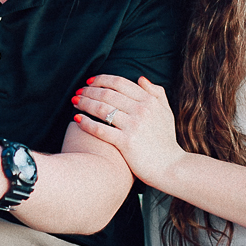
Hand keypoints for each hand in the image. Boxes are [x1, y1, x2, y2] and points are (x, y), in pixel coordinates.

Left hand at [72, 74, 182, 189]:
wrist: (170, 167)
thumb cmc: (166, 141)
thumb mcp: (166, 112)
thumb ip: (156, 93)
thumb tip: (141, 78)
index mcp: (149, 101)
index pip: (120, 83)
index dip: (102, 79)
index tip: (90, 81)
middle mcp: (141, 110)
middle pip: (108, 94)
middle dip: (89, 91)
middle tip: (78, 92)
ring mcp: (133, 126)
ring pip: (102, 109)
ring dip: (85, 103)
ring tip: (75, 102)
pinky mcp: (126, 142)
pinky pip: (101, 129)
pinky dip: (87, 123)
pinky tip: (77, 119)